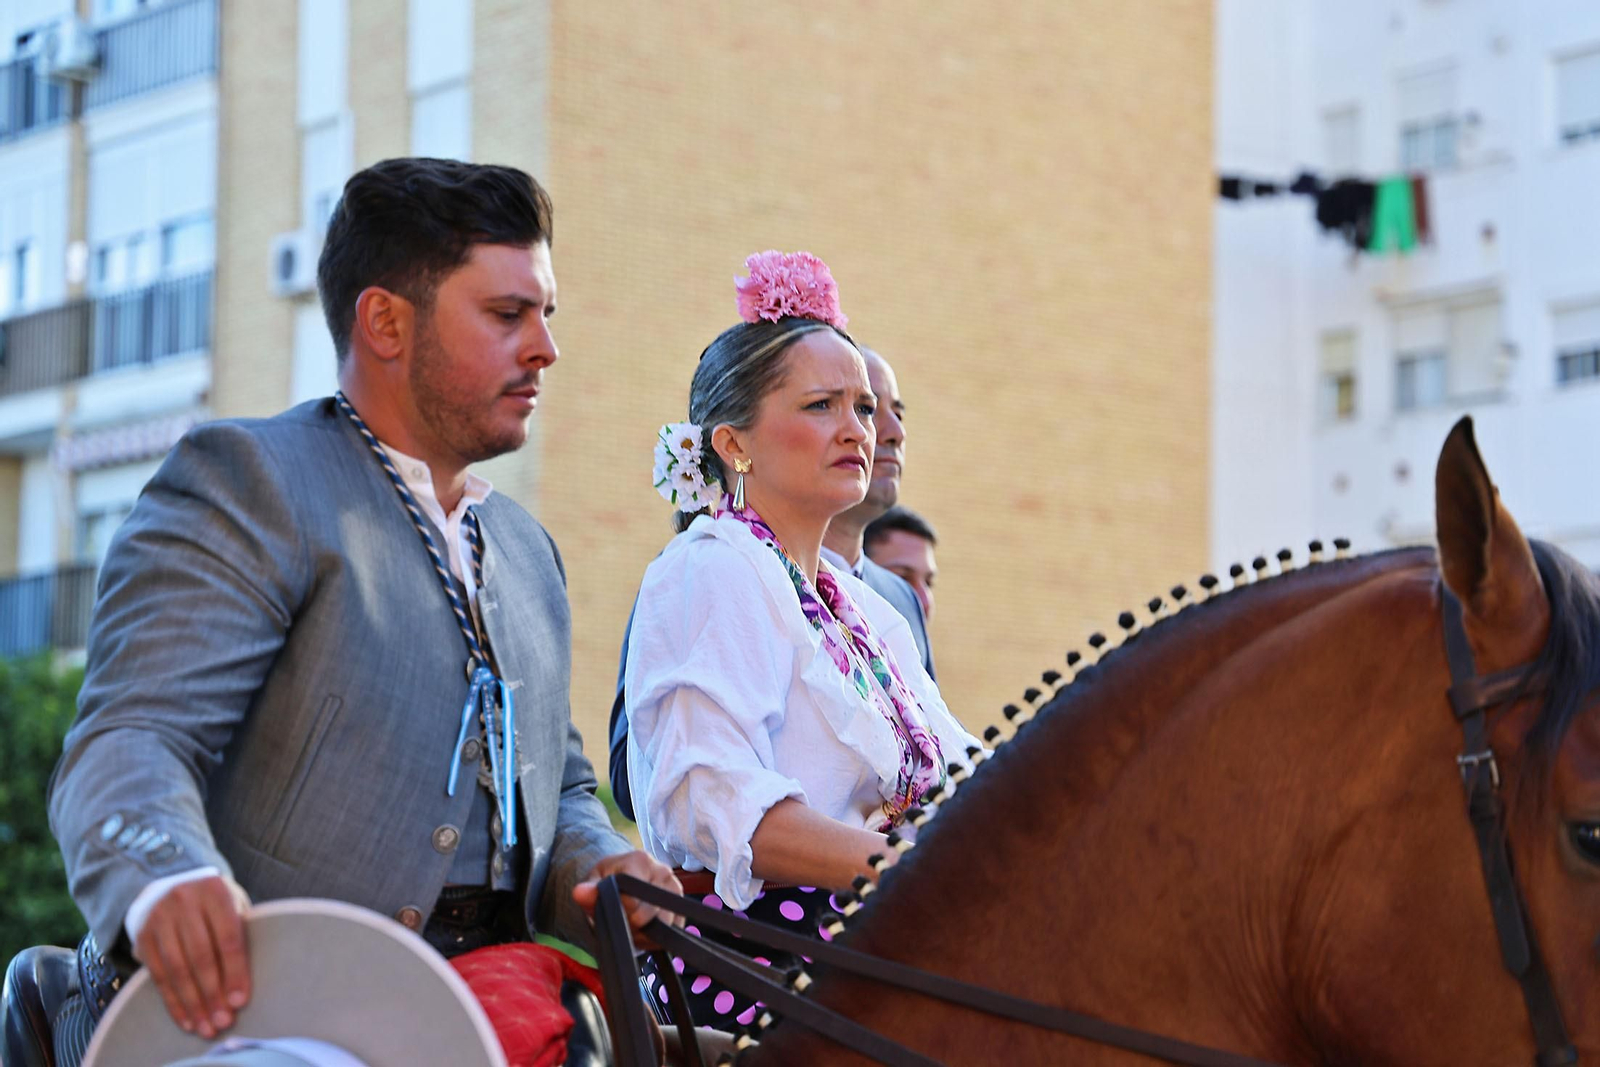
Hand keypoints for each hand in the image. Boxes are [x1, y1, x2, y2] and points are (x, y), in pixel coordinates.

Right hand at [132, 874, 250, 1038]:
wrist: (173, 886)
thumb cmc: (214, 905)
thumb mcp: (232, 907)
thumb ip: (238, 936)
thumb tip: (240, 988)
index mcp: (215, 891)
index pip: (228, 936)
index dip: (234, 971)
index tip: (240, 1001)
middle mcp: (184, 901)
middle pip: (200, 955)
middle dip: (213, 993)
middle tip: (223, 1021)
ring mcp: (159, 919)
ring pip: (177, 968)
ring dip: (192, 1003)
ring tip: (206, 1026)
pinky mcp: (143, 938)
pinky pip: (158, 976)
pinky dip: (173, 1001)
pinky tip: (186, 1019)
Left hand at [572, 851, 682, 949]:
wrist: (623, 880)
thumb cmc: (608, 880)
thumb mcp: (593, 883)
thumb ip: (588, 891)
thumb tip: (580, 893)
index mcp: (640, 860)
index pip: (632, 899)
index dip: (620, 911)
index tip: (611, 910)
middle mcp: (663, 872)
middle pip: (648, 914)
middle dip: (631, 925)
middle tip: (620, 919)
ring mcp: (675, 890)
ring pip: (662, 925)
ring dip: (643, 933)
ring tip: (630, 924)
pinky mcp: (681, 909)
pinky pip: (670, 933)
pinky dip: (654, 939)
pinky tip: (643, 930)